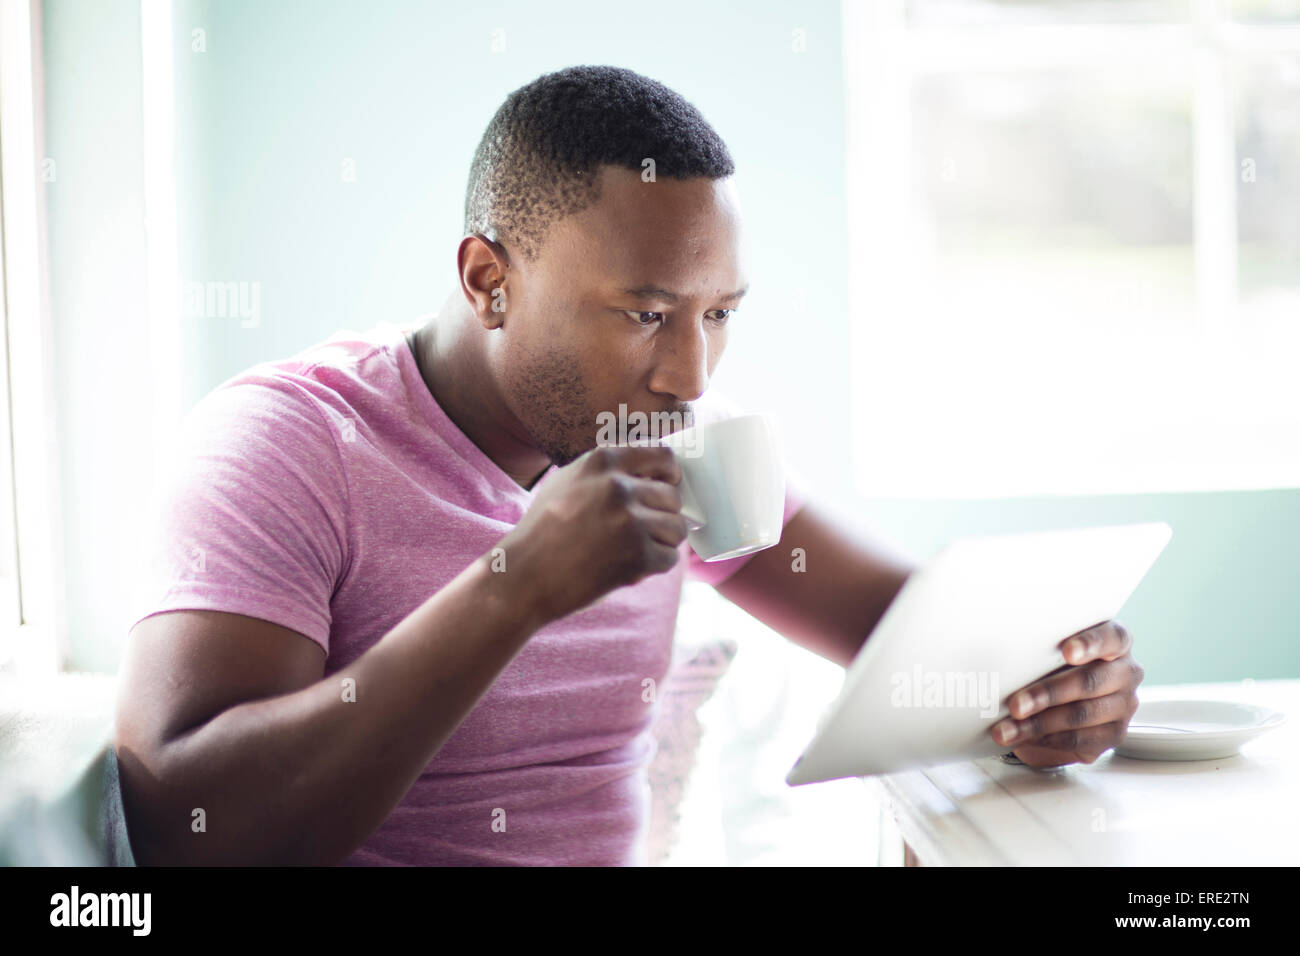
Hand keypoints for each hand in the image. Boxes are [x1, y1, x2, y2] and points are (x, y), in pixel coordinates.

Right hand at [493, 444, 689, 624]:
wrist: (522, 576)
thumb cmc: (543, 531)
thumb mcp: (569, 481)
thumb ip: (608, 472)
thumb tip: (654, 474)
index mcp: (603, 461)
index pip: (663, 456)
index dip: (669, 476)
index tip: (664, 489)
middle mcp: (619, 486)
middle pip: (673, 497)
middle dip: (661, 516)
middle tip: (639, 532)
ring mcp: (630, 521)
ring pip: (677, 528)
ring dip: (660, 542)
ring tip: (632, 550)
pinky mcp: (638, 555)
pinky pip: (669, 558)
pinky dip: (653, 566)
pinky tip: (627, 568)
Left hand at [991, 620, 1143, 767]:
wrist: (1064, 698)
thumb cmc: (1055, 662)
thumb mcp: (1051, 648)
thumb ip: (1042, 646)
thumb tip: (1001, 655)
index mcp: (1116, 642)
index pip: (1112, 637)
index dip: (1090, 644)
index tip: (1067, 651)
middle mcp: (1126, 673)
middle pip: (1090, 682)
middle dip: (1048, 694)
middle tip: (1016, 705)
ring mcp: (1122, 706)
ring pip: (1081, 715)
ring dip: (1038, 724)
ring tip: (1007, 729)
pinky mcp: (1112, 734)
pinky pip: (1078, 740)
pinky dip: (1045, 740)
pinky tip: (1023, 739)